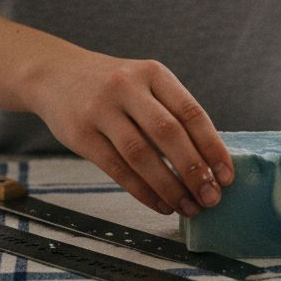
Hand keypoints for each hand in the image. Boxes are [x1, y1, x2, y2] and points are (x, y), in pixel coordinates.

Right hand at [26, 51, 233, 216]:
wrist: (54, 74)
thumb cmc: (110, 85)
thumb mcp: (143, 82)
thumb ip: (170, 112)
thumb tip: (208, 162)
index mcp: (152, 73)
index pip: (191, 113)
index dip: (213, 147)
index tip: (226, 176)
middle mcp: (127, 87)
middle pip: (169, 134)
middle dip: (195, 171)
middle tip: (211, 198)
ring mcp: (101, 109)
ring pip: (142, 155)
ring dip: (169, 187)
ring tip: (187, 207)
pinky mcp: (80, 134)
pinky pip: (117, 169)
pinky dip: (143, 191)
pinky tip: (160, 204)